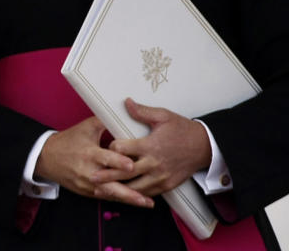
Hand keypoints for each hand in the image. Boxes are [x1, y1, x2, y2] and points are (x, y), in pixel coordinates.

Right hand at [35, 116, 152, 207]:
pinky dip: (120, 198)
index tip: (131, 165)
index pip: (105, 159)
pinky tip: (134, 200)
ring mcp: (87, 184)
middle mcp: (88, 171)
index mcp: (88, 153)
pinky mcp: (87, 192)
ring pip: (110, 194)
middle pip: (110, 184)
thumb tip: (124, 115)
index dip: (119, 162)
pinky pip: (105, 196)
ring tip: (146, 202)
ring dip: (129, 199)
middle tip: (145, 197)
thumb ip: (105, 122)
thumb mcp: (85, 128)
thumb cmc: (68, 141)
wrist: (46, 157)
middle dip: (128, 192)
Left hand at [94, 98, 210, 202]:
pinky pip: (148, 192)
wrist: (205, 147)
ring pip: (135, 187)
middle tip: (91, 177)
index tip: (107, 145)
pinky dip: (135, 194)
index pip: (123, 148)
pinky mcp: (166, 185)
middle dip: (107, 175)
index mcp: (150, 145)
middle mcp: (153, 163)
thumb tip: (126, 102)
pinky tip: (123, 195)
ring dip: (118, 189)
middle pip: (125, 172)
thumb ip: (142, 112)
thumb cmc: (182, 129)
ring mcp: (160, 176)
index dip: (112, 147)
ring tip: (101, 191)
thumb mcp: (163, 116)